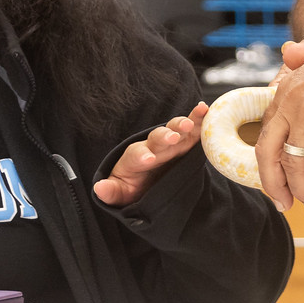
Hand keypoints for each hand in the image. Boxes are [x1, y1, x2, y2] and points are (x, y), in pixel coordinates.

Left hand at [93, 102, 208, 205]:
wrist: (146, 179)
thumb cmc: (133, 186)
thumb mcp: (121, 193)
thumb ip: (111, 191)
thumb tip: (99, 188)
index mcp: (134, 159)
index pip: (136, 155)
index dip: (142, 156)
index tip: (149, 159)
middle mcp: (152, 146)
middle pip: (156, 138)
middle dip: (164, 137)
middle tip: (172, 137)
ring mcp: (169, 143)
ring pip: (174, 129)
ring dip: (181, 125)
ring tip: (188, 124)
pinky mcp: (185, 143)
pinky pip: (192, 129)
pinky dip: (198, 119)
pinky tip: (204, 109)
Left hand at [255, 14, 303, 214]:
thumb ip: (299, 60)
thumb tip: (286, 53)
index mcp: (284, 92)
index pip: (266, 133)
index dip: (268, 161)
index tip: (274, 179)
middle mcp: (291, 105)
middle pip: (269, 153)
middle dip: (273, 184)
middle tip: (283, 204)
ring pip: (298, 165)